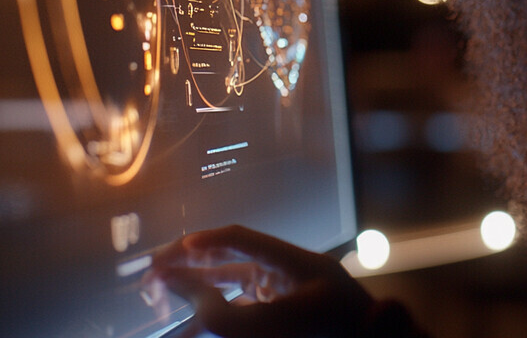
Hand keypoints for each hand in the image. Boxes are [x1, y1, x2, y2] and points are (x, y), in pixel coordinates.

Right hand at [147, 224, 373, 337]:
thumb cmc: (333, 329)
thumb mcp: (282, 325)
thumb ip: (229, 316)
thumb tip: (192, 295)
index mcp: (292, 261)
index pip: (241, 239)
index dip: (204, 242)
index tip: (171, 254)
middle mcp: (284, 272)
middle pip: (230, 258)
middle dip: (190, 263)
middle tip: (152, 271)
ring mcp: (282, 294)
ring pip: (229, 287)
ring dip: (195, 292)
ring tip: (158, 296)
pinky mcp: (279, 316)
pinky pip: (239, 311)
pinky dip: (214, 317)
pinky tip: (187, 327)